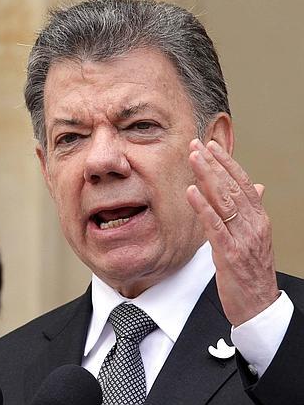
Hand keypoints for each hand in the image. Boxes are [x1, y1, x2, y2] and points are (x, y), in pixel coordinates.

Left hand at [186, 139, 278, 325]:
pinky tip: (191, 192)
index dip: (227, 163)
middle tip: (195, 145)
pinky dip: (203, 207)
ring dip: (207, 177)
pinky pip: (215, 226)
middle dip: (213, 164)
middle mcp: (254, 224)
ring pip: (225, 201)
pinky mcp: (230, 254)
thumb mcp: (254, 237)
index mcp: (259, 219)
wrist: (259, 305)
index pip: (244, 183)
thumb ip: (252, 211)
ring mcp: (243, 239)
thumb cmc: (252, 271)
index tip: (211, 145)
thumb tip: (258, 187)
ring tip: (193, 159)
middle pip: (232, 187)